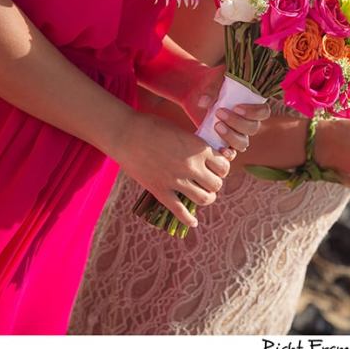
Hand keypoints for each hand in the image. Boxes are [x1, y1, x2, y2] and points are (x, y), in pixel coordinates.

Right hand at [107, 109, 230, 227]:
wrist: (126, 133)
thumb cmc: (152, 127)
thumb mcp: (181, 131)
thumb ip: (195, 146)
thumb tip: (208, 157)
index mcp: (199, 148)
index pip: (224, 166)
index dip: (221, 169)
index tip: (216, 169)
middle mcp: (191, 166)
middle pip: (216, 184)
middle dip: (214, 184)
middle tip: (208, 182)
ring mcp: (176, 180)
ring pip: (204, 199)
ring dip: (206, 198)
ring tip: (203, 196)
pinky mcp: (161, 191)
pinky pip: (180, 211)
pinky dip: (188, 219)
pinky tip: (193, 222)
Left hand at [177, 65, 271, 158]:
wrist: (197, 91)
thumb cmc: (211, 83)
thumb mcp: (213, 81)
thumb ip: (212, 89)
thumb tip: (204, 103)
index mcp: (252, 104)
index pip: (264, 112)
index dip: (254, 113)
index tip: (237, 107)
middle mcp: (248, 121)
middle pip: (253, 128)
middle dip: (237, 123)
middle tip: (219, 112)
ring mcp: (237, 133)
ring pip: (243, 142)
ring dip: (231, 136)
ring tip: (217, 126)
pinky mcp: (225, 141)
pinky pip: (232, 153)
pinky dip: (228, 154)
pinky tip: (220, 150)